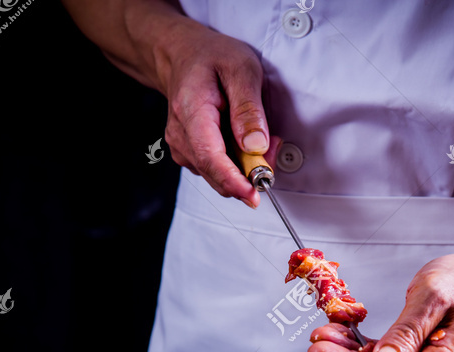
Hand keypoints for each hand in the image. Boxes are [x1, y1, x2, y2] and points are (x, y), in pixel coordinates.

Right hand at [157, 20, 281, 207]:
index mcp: (191, 112)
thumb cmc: (211, 58)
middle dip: (249, 172)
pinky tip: (243, 141)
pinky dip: (235, 163)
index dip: (234, 181)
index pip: (210, 158)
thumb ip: (248, 109)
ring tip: (258, 133)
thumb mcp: (241, 69)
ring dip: (244, 166)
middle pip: (216, 173)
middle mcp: (181, 135)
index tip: (253, 194)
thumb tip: (255, 144)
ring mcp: (182, 147)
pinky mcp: (189, 153)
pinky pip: (215, 169)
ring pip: (217, 175)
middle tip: (272, 144)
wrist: (183, 54)